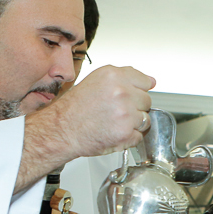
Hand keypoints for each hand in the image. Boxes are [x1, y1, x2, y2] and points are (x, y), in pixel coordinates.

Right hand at [24, 65, 156, 165]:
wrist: (62, 130)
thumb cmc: (75, 107)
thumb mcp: (97, 81)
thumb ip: (125, 77)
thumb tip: (150, 81)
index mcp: (114, 76)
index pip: (145, 81)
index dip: (137, 91)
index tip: (128, 96)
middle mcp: (121, 92)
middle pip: (147, 101)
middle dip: (135, 107)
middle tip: (115, 112)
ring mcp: (125, 113)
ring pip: (145, 119)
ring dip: (134, 124)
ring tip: (114, 122)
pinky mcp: (126, 132)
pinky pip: (139, 136)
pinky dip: (129, 138)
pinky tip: (113, 132)